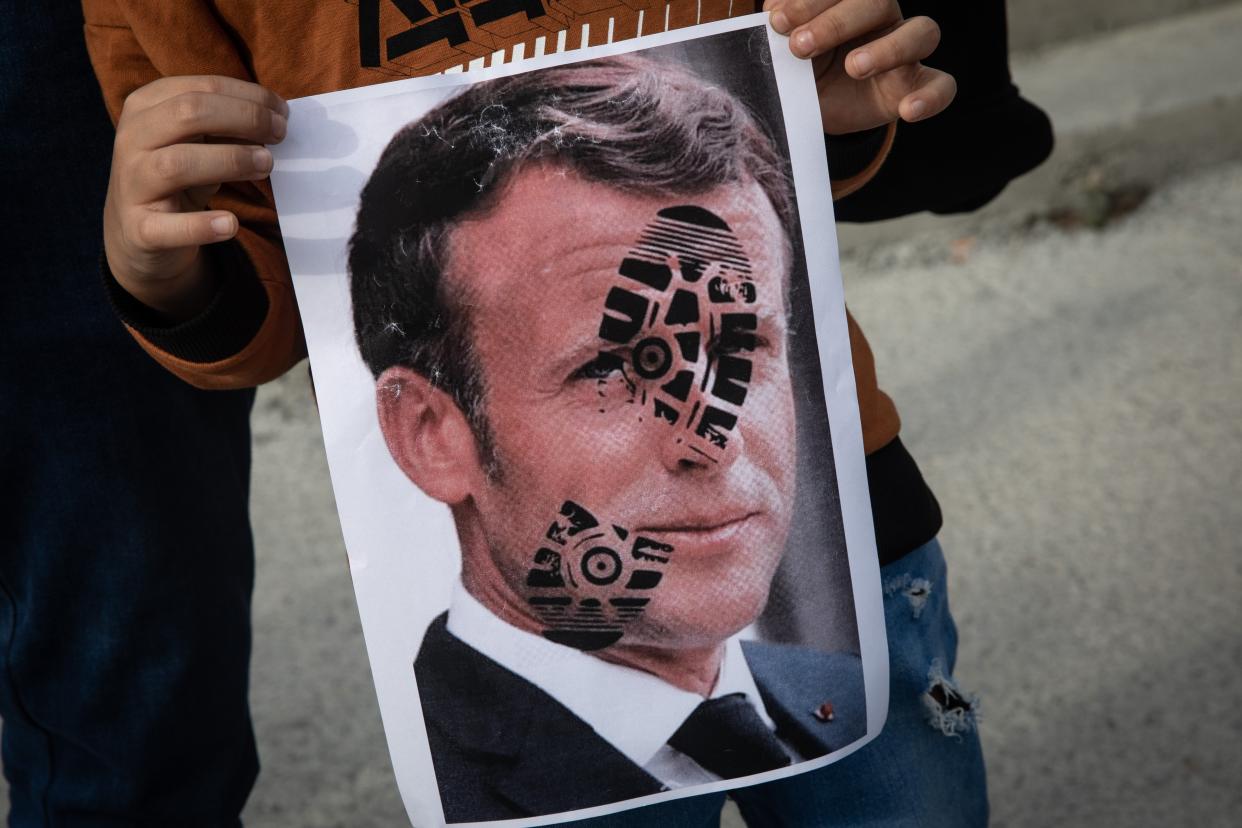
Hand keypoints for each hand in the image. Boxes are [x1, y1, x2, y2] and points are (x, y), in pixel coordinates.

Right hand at [103, 75, 287, 318]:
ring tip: (266, 165)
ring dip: (230, 161)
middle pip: (187, 114)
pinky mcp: (139, 228)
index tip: (283, 111)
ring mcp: (131, 184)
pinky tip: (230, 224)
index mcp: (145, 107)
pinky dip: (201, 225)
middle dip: (243, 119)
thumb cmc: (178, 177)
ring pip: (177, 164)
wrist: (138, 232)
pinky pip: (168, 226)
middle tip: (280, 135)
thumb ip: (226, 126)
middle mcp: (131, 139)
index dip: (247, 97)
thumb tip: (274, 117)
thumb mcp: (198, 143)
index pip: (200, 89)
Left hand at [765, 0, 955, 134]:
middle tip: (799, 46)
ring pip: (922, 32)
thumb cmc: (800, 67)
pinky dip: (931, 97)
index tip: (778, 21)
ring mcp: (905, 51)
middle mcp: (883, 17)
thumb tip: (774, 12)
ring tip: (853, 67)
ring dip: (888, 48)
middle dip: (835, 22)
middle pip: (879, 1)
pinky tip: (909, 110)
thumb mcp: (783, 49)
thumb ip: (782, 30)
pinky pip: (942, 86)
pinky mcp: (916, 87)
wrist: (813, 108)